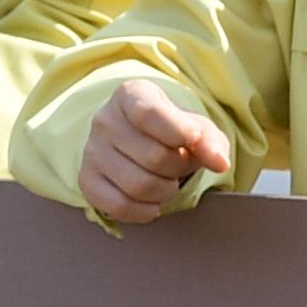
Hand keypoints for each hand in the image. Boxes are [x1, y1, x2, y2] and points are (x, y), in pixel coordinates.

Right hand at [79, 79, 232, 225]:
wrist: (137, 140)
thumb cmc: (170, 131)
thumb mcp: (194, 128)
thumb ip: (210, 141)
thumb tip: (220, 162)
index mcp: (131, 95)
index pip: (149, 114)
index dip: (178, 132)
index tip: (195, 140)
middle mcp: (105, 120)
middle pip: (153, 157)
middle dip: (179, 168)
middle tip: (182, 166)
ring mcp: (92, 151)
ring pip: (137, 185)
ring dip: (165, 192)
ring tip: (169, 183)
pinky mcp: (86, 180)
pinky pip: (118, 206)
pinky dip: (144, 212)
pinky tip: (153, 203)